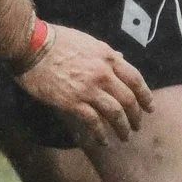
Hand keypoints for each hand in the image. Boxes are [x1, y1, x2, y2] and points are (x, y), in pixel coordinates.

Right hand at [15, 23, 152, 141]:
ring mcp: (89, 89)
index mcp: (107, 57)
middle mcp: (103, 73)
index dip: (145, 95)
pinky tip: (103, 141)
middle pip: (128, 99)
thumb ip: (105, 52)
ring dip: (122, 127)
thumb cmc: (56, 40)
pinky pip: (93, 122)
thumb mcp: (87, 41)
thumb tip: (121, 57)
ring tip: (124, 137)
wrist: (32, 46)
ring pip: (115, 113)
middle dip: (136, 116)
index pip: (135, 78)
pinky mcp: (73, 102)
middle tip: (137, 126)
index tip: (149, 107)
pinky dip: (100, 134)